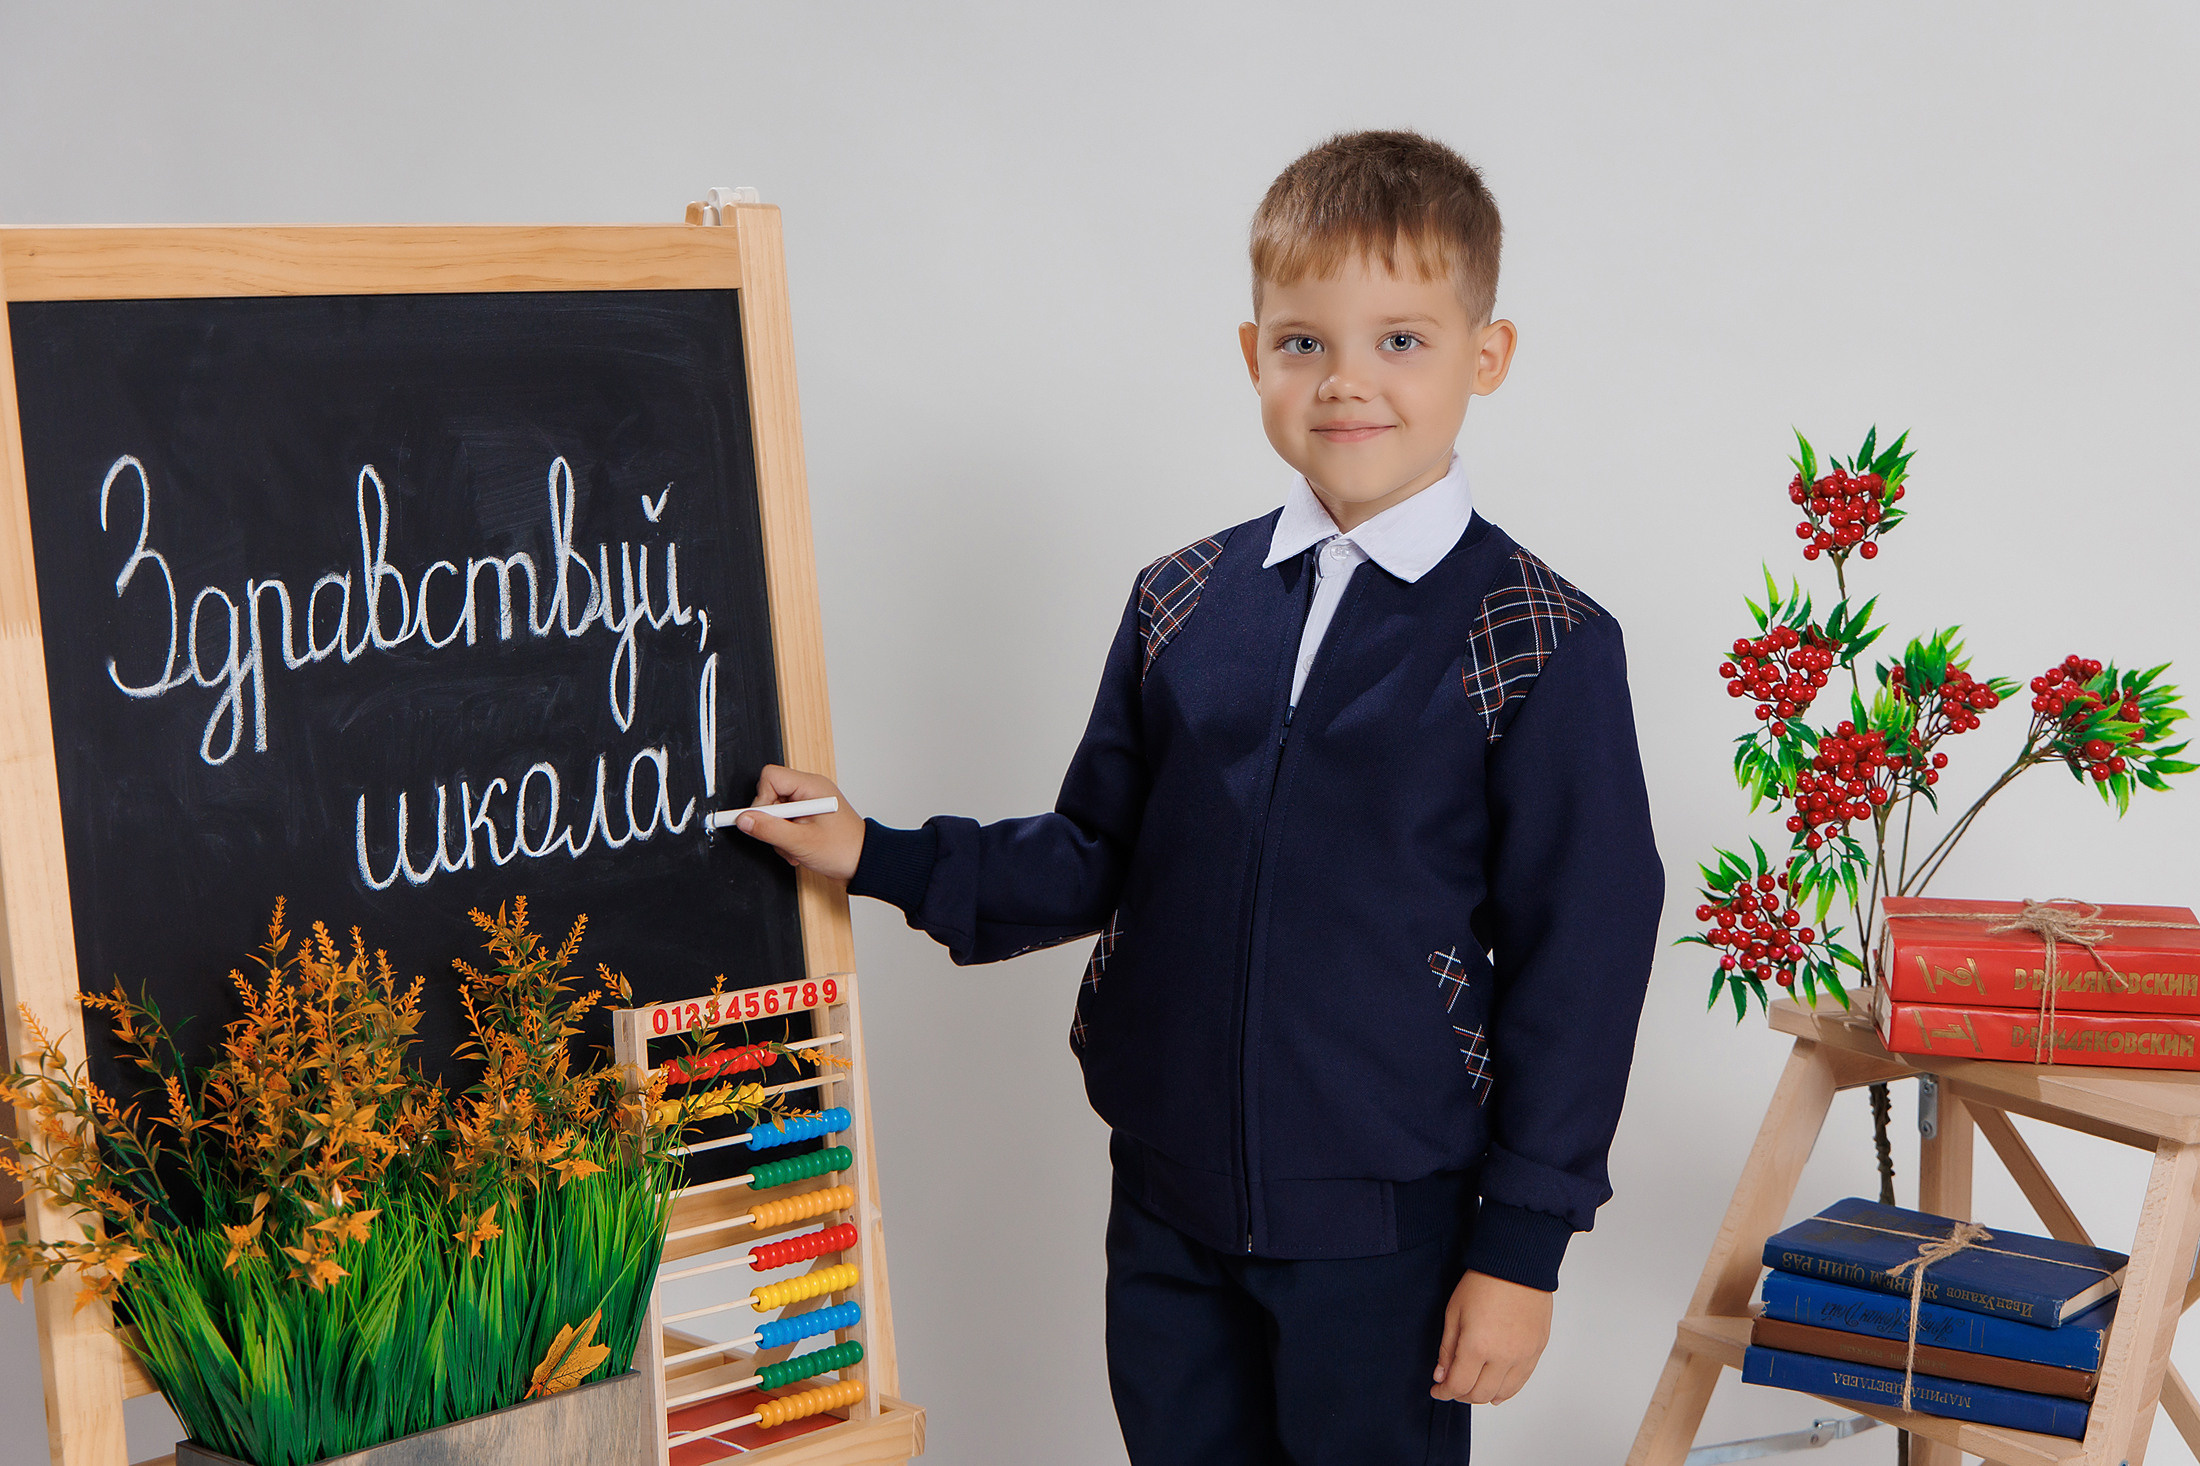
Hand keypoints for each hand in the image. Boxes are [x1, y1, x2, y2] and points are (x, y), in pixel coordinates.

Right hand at [728, 765, 864, 881]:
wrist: (864, 864)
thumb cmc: (844, 850)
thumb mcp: (801, 842)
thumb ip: (769, 830)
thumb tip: (744, 820)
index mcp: (811, 786)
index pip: (771, 777)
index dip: (761, 799)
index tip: (759, 821)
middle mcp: (810, 790)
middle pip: (770, 795)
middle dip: (771, 822)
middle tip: (783, 839)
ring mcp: (809, 803)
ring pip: (775, 812)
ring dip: (779, 835)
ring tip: (795, 848)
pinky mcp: (808, 816)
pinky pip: (784, 822)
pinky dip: (786, 838)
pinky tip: (798, 850)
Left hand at [1431, 1270, 1551, 1404]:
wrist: (1517, 1265)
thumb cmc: (1484, 1282)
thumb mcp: (1454, 1312)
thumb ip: (1447, 1348)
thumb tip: (1442, 1375)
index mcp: (1477, 1346)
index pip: (1458, 1385)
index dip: (1444, 1392)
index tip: (1437, 1390)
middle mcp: (1503, 1356)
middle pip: (1480, 1394)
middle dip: (1461, 1395)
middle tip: (1452, 1386)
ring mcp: (1523, 1355)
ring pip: (1502, 1393)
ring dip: (1484, 1395)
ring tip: (1472, 1387)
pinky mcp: (1537, 1350)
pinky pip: (1521, 1381)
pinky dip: (1507, 1390)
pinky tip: (1496, 1390)